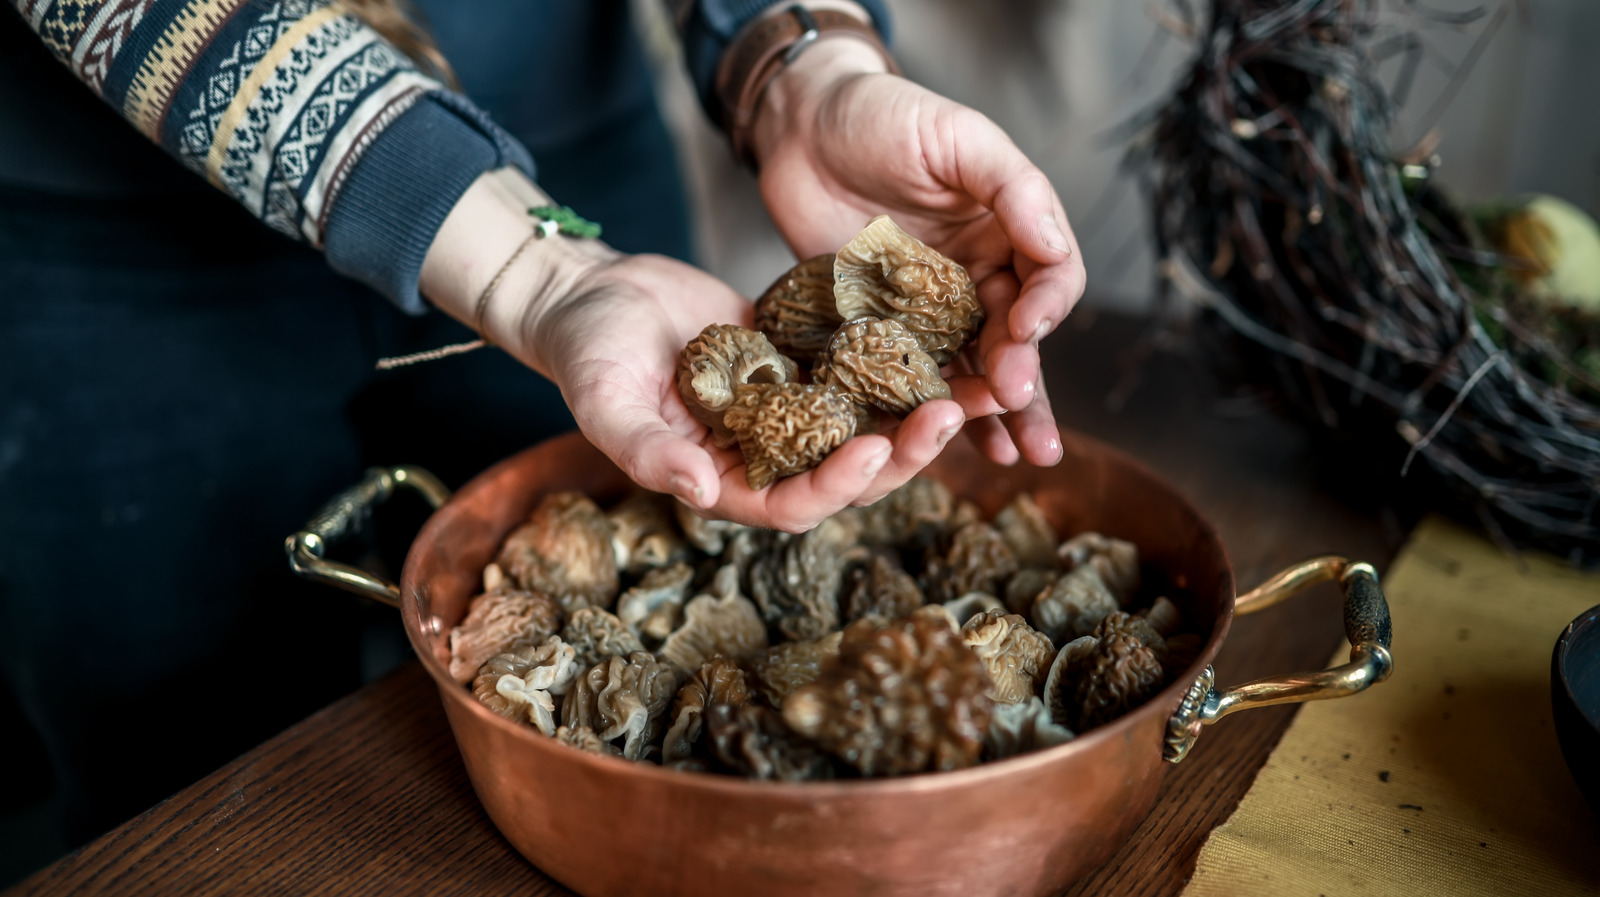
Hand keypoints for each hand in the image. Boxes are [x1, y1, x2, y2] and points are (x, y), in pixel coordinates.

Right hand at [521, 254, 966, 530]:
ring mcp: (792, 410)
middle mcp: (768, 455)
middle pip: (850, 471)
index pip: (794, 503)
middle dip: (902, 450)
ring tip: (964, 381)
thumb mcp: (605, 401)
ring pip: (868, 424)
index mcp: (725, 482)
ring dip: (915, 410)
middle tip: (947, 413)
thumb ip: (645, 450)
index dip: (836, 485)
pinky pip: (860, 370)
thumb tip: (695, 490)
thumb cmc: (588, 353)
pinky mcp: (806, 364)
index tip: (873, 451)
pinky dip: (898, 360)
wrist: (597, 294)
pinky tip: (940, 334)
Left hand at [751, 38, 1085, 473]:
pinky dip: (934, 413)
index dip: (1046, 306)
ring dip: (995, 413)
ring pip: (974, 370)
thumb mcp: (958, 138)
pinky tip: (954, 448)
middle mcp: (980, 275)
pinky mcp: (883, 330)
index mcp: (1010, 229)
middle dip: (1021, 374)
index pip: (1050, 277)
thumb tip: (1054, 246)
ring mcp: (932, 309)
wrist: (802, 129)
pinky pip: (914, 378)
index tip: (1028, 328)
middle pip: (1017, 337)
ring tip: (1016, 454)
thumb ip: (1012, 188)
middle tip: (1013, 400)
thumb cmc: (884, 116)